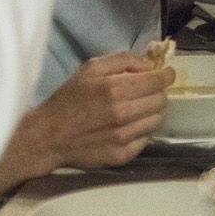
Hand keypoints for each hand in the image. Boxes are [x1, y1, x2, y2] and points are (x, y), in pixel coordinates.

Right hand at [0, 51, 173, 190]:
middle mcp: (123, 114)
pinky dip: (140, 131)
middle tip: (144, 92)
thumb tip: (150, 66)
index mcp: (115, 89)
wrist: (48, 136)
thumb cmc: (68, 99)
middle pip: (161, 101)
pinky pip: (146, 139)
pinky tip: (125, 127)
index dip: (166, 75)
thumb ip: (123, 60)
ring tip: (132, 110)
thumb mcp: (90, 68)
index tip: (166, 74)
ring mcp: (123, 137)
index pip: (158, 81)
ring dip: (149, 112)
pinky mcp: (122, 155)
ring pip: (156, 120)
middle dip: (156, 93)